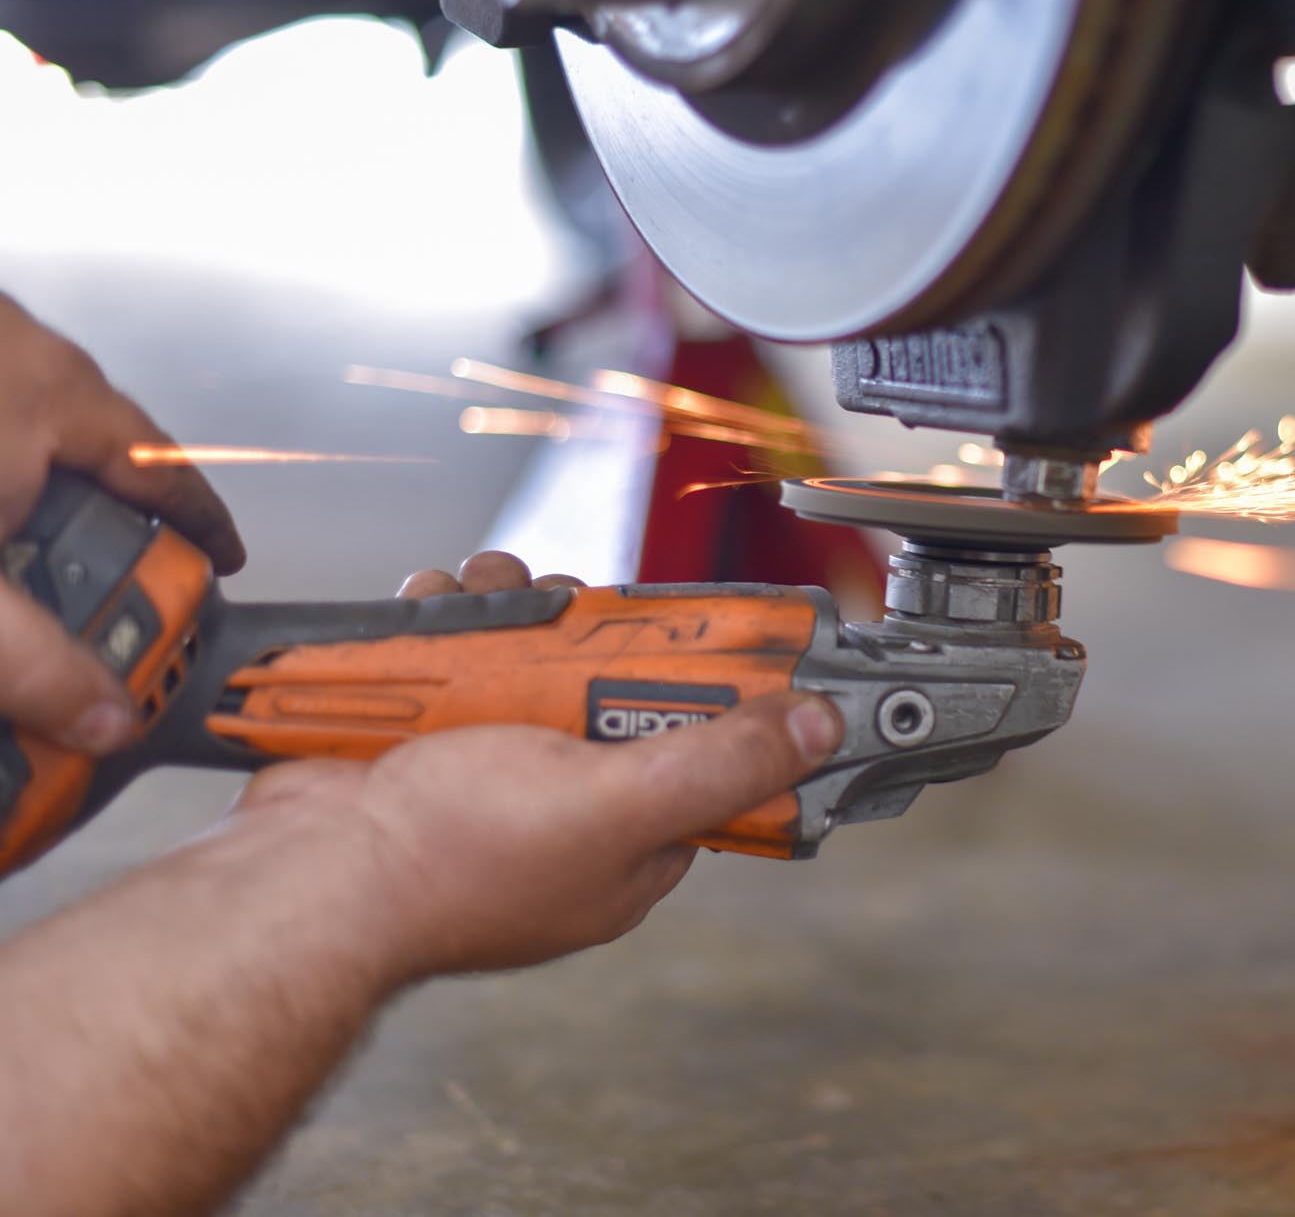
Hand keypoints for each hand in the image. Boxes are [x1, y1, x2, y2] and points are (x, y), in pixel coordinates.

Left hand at [0, 298, 244, 754]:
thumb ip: (32, 660)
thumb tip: (105, 720)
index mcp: (53, 394)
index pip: (169, 470)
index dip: (203, 524)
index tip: (221, 561)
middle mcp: (18, 351)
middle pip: (98, 448)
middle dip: (99, 525)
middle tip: (93, 596)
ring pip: (29, 426)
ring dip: (29, 494)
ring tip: (16, 558)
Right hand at [234, 547, 840, 978]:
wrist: (302, 877)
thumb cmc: (453, 862)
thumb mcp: (618, 803)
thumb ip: (720, 763)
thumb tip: (820, 731)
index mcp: (631, 849)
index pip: (702, 755)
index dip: (704, 686)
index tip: (696, 624)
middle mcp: (568, 815)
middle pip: (610, 689)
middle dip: (589, 631)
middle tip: (568, 595)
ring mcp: (492, 779)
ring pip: (532, 664)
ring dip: (508, 611)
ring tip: (484, 589)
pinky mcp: (427, 747)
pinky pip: (458, 664)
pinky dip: (446, 625)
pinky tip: (434, 604)